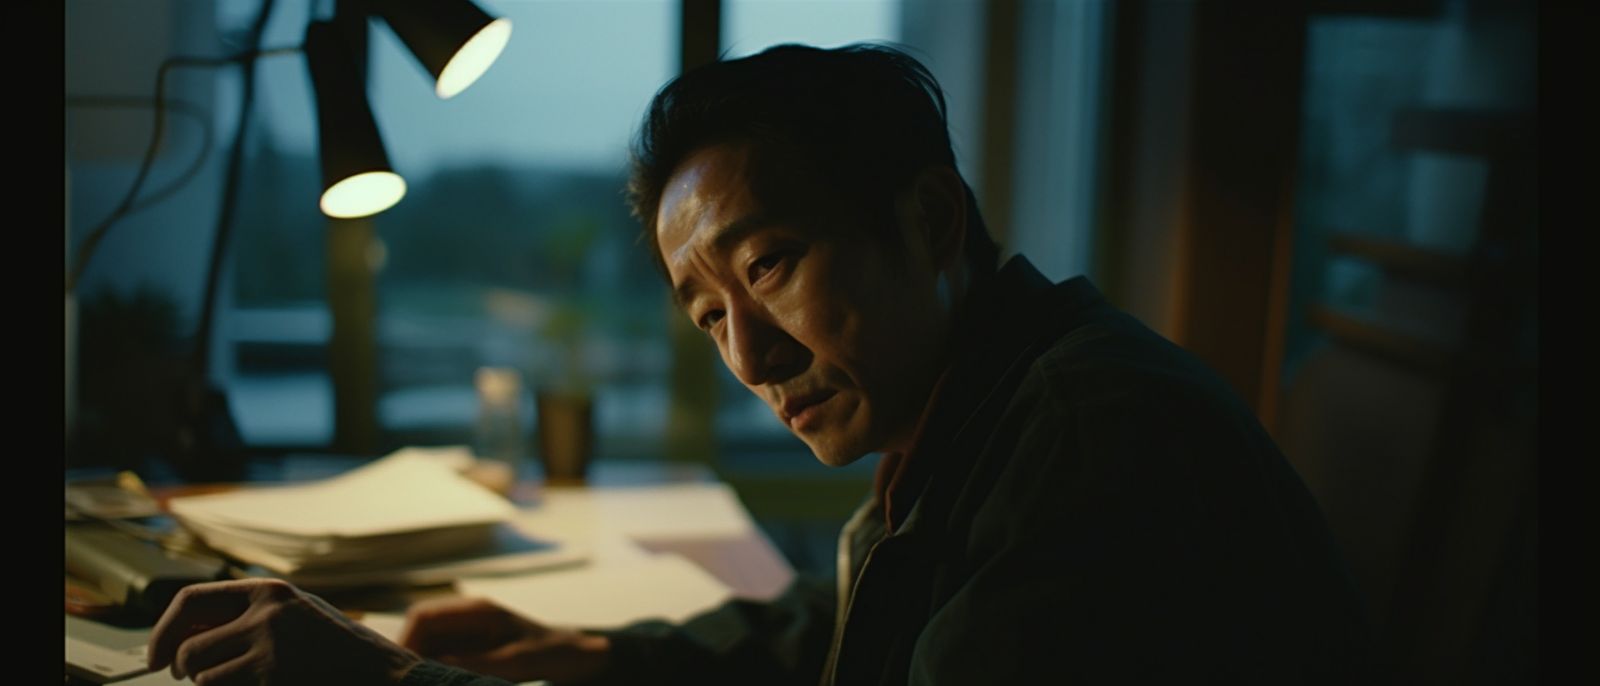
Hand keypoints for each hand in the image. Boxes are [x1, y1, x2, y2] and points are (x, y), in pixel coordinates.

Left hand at [146, 578, 421, 684]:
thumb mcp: (297, 617)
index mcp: (270, 591)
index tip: (156, 654)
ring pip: (204, 678)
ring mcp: (271, 649)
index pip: (190, 600)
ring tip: (247, 683)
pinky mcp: (273, 680)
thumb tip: (187, 637)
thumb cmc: (342, 652)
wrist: (385, 676)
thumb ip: (250, 617)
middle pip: (188, 647)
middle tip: (184, 676)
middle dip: (180, 668)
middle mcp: (267, 614)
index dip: (163, 630)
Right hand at [399, 596, 611, 683]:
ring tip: (416, 682)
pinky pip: (442, 657)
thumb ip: (476, 663)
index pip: (424, 616)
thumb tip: (434, 665)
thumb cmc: (552, 654)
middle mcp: (468, 618)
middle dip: (408, 653)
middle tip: (404, 681)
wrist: (578, 658)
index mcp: (478, 611)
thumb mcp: (516, 662)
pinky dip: (434, 669)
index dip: (407, 640)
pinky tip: (435, 682)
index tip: (404, 668)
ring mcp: (469, 634)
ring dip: (420, 663)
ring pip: (428, 645)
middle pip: (420, 630)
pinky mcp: (473, 650)